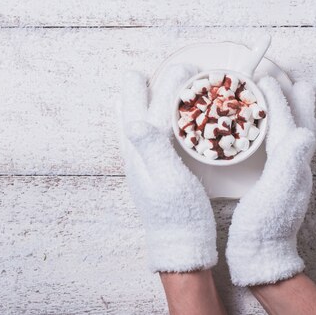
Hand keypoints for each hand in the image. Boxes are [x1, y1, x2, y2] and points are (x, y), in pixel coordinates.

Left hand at [119, 65, 216, 272]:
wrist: (180, 245)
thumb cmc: (180, 215)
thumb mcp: (169, 181)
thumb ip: (152, 149)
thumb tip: (134, 120)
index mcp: (144, 156)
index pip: (151, 111)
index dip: (167, 87)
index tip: (182, 69)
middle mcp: (137, 158)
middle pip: (133, 115)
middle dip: (141, 90)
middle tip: (144, 73)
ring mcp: (141, 167)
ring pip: (133, 126)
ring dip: (136, 104)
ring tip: (134, 89)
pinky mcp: (150, 174)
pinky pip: (140, 140)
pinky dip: (141, 122)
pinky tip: (143, 123)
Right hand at [226, 76, 315, 285]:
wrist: (262, 256)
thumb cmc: (265, 227)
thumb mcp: (276, 193)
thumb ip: (289, 162)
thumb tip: (305, 131)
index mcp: (291, 164)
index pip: (285, 123)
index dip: (276, 100)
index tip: (266, 80)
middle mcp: (295, 166)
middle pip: (299, 125)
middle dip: (297, 102)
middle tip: (296, 82)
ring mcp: (288, 175)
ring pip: (293, 136)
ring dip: (293, 115)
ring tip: (294, 101)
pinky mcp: (277, 184)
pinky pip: (282, 149)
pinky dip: (281, 133)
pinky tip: (276, 137)